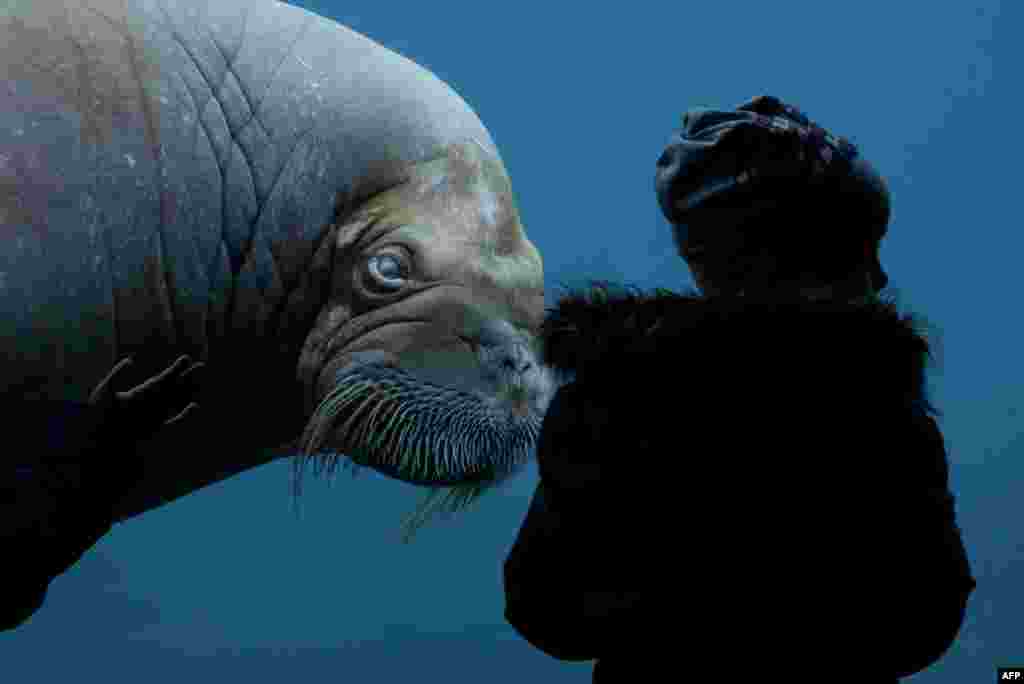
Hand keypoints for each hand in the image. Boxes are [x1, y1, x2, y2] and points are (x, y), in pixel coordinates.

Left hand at [88, 355, 205, 443]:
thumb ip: (116, 377)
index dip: (174, 369)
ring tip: (201, 382)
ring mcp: (154, 419)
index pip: (161, 380)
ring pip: (176, 402)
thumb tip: (131, 361)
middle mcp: (148, 405)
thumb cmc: (96, 423)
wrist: (96, 450)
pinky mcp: (157, 434)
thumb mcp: (102, 395)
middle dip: (187, 378)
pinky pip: (175, 423)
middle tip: (202, 366)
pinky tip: (194, 406)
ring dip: (188, 393)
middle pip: (172, 389)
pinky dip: (185, 415)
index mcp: (138, 395)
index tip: (186, 358)